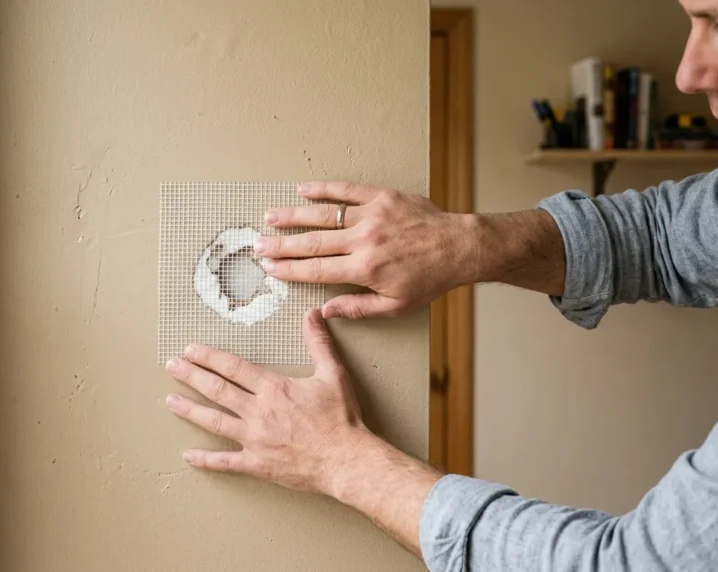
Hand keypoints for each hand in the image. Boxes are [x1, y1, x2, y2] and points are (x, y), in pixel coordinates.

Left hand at [163, 308, 369, 495]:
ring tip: (170, 401)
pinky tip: (188, 456)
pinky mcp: (257, 464)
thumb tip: (312, 313)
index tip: (191, 350)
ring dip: (190, 410)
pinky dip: (205, 460)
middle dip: (190, 376)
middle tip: (171, 366)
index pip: (233, 367)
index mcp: (273, 389)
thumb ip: (319, 342)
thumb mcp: (333, 374)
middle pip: (216, 390)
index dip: (209, 357)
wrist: (347, 461)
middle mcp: (258, 412)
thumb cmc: (341, 419)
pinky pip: (225, 462)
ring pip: (214, 422)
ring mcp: (254, 439)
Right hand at [254, 181, 478, 318]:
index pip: (316, 270)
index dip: (289, 270)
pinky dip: (323, 189)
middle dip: (281, 244)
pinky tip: (303, 190)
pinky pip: (346, 191)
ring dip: (293, 217)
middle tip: (258, 245)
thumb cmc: (430, 279)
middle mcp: (363, 241)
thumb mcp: (395, 305)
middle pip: (311, 243)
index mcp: (364, 269)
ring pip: (323, 216)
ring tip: (269, 217)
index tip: (270, 268)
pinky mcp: (382, 197)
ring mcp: (371, 216)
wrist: (459, 247)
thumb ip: (357, 308)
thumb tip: (324, 313)